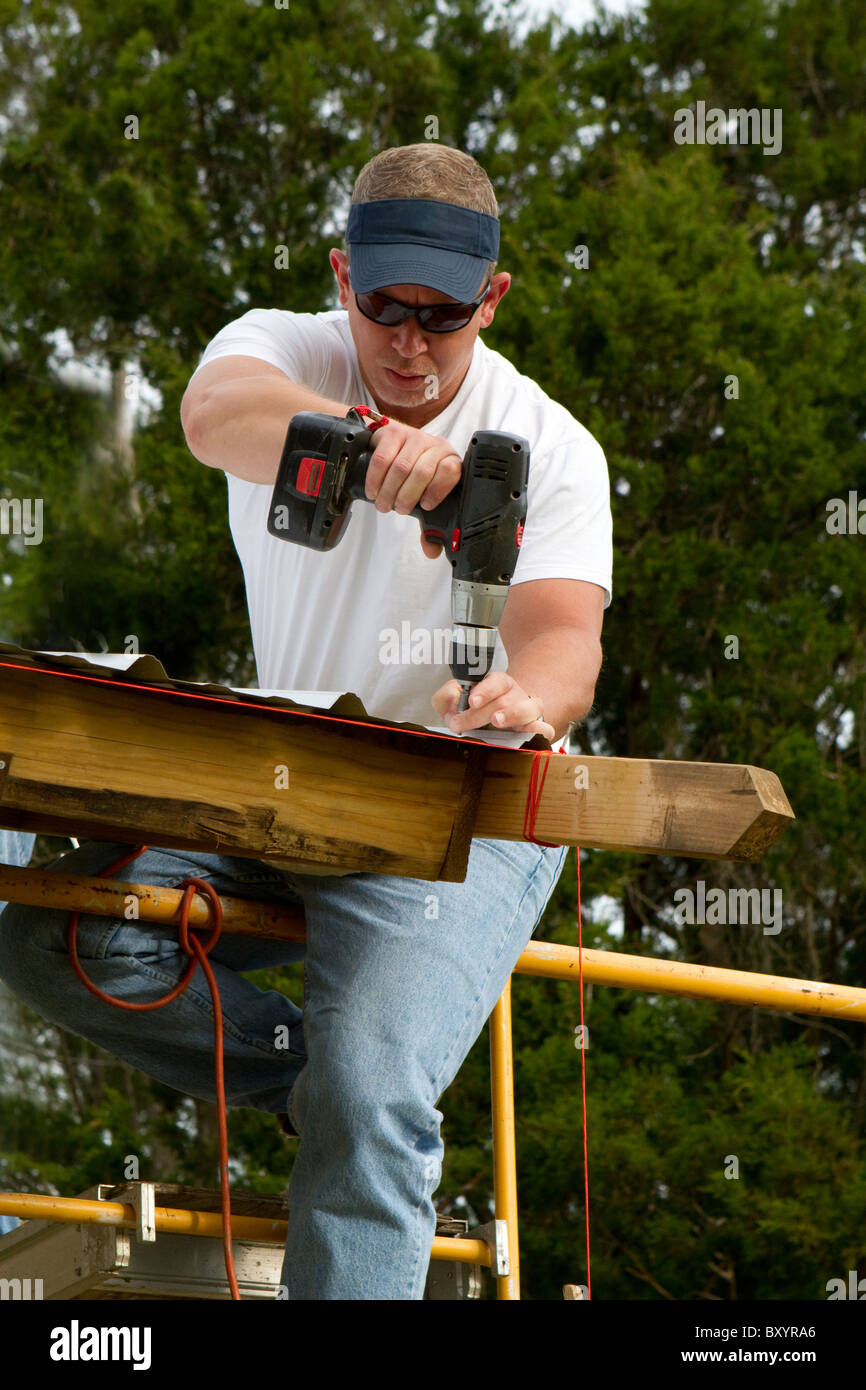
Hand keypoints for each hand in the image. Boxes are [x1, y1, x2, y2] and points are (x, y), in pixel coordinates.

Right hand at [364, 421, 461, 557]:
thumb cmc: (413, 477)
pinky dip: (375, 479)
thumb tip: (432, 551)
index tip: (424, 506)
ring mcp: (414, 436)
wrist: (394, 447)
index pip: (450, 470)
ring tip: (383, 504)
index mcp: (449, 461)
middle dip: (406, 496)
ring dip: (389, 490)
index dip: (437, 490)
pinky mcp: (392, 432)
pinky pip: (382, 458)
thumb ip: (429, 525)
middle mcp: (435, 445)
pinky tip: (373, 490)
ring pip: (401, 467)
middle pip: (421, 472)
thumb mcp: (424, 498)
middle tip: (397, 509)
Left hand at [431, 672, 555, 741]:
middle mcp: (515, 694)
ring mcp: (528, 711)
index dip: (484, 690)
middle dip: (482, 713)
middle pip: (505, 699)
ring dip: (514, 714)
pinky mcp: (535, 729)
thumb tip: (450, 698)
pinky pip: (545, 729)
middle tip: (462, 724)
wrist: (493, 723)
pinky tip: (530, 735)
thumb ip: (446, 697)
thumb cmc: (474, 711)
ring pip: (531, 707)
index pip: (495, 681)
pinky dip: (540, 732)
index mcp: (497, 684)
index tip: (472, 700)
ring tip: (497, 721)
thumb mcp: (455, 701)